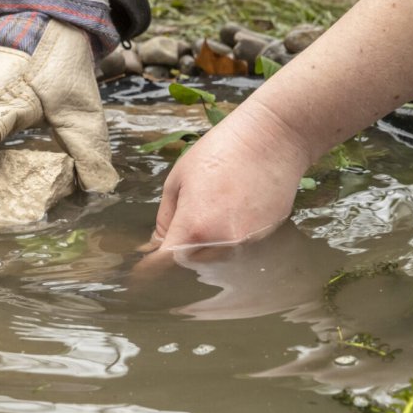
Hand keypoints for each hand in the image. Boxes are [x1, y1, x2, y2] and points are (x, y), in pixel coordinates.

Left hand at [140, 99, 310, 271]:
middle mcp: (223, 243)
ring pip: (214, 263)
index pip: (164, 264)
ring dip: (202, 251)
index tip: (139, 275)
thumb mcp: (178, 180)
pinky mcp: (267, 239)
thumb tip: (156, 246)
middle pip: (189, 267)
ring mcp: (248, 244)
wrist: (273, 138)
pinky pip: (237, 250)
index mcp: (194, 227)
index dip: (148, 272)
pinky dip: (226, 241)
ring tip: (207, 216)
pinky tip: (230, 213)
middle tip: (172, 237)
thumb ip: (165, 219)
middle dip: (176, 258)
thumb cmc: (221, 150)